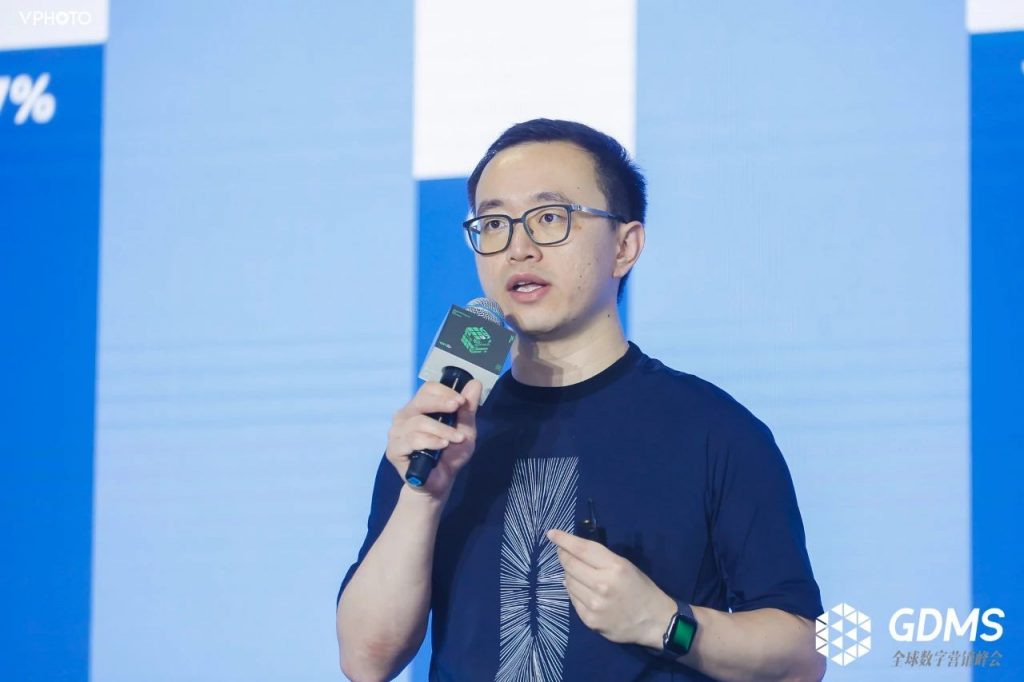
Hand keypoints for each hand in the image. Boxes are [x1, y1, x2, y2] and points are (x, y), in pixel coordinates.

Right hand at [386, 379, 481, 500]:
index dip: (445, 392)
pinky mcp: (393, 449)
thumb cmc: (450, 455)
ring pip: (418, 422)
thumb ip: (468, 408)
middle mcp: (405, 417)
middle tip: (458, 406)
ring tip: (456, 439)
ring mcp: (396, 433)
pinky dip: (430, 442)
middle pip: (420, 401)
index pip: (428, 389)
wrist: (440, 483)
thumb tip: (475, 382)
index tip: (460, 400)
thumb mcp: (465, 430)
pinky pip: (412, 440)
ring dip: (441, 429)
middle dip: (441, 403)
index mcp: (420, 408)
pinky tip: (442, 446)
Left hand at [547, 529, 676, 648]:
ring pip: (568, 582)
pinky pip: (572, 599)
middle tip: (562, 552)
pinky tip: (581, 589)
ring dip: (568, 574)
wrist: (654, 621)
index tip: (551, 534)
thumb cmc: (641, 588)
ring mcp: (594, 604)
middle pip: (570, 565)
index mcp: (615, 567)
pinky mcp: (590, 620)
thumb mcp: (625, 565)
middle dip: (563, 555)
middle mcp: (602, 585)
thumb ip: (600, 559)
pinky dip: (573, 591)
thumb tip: (570, 555)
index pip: (582, 549)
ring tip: (576, 573)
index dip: (564, 540)